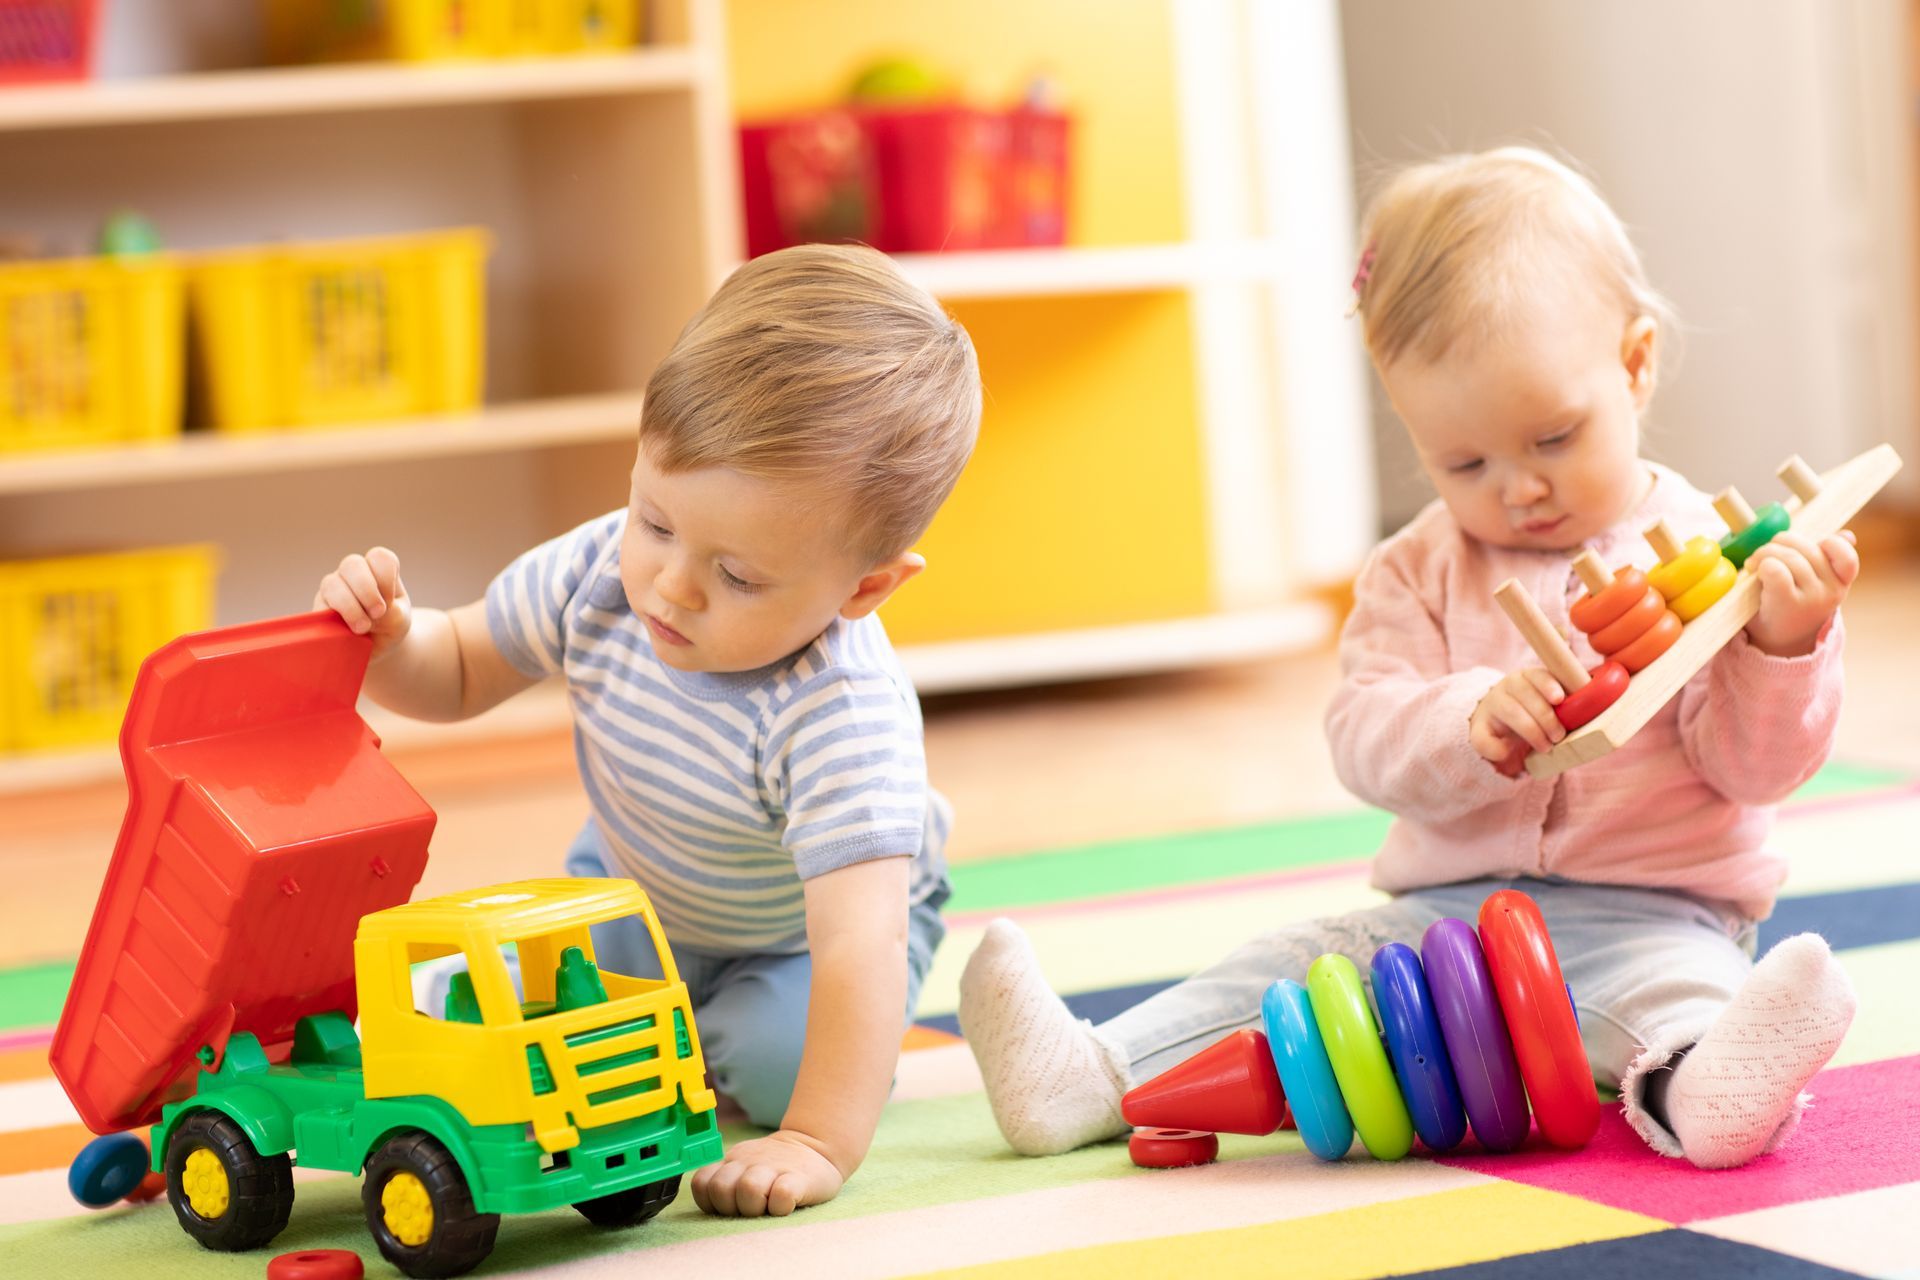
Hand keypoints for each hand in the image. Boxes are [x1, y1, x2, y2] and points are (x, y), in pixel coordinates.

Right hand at [314, 547, 411, 658]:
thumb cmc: (390, 625)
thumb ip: (389, 613)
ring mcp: (333, 587)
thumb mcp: (398, 619)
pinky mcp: (319, 607)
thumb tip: (365, 616)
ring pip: (332, 584)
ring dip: (350, 607)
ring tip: (363, 628)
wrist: (377, 645)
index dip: (386, 578)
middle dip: (366, 589)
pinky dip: (334, 620)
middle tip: (378, 613)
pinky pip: (319, 608)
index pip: (379, 557)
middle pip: (352, 564)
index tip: (391, 600)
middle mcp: (352, 573)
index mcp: (376, 569)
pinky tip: (346, 632)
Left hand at [690, 1130, 842, 1216]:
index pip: (701, 1183)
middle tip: (750, 1208)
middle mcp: (748, 1162)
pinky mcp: (799, 1179)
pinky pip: (782, 1196)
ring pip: (748, 1190)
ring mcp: (773, 1168)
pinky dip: (780, 1206)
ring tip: (768, 1206)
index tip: (728, 1206)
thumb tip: (709, 1201)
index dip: (710, 1201)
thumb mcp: (744, 1164)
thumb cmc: (774, 1168)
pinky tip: (786, 1205)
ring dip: (755, 1207)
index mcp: (732, 1161)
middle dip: (731, 1207)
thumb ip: (725, 1179)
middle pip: (721, 1189)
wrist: (816, 1146)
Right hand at [1469, 667, 1566, 776]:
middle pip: (1525, 695)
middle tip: (1558, 736)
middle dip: (1546, 717)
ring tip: (1545, 747)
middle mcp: (1507, 687)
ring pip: (1510, 711)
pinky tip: (1505, 753)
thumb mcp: (1548, 702)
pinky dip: (1495, 748)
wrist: (1498, 722)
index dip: (1548, 685)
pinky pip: (1482, 738)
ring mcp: (1491, 706)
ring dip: (1531, 731)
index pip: (1537, 675)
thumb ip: (1565, 703)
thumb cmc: (1533, 713)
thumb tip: (1586, 704)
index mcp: (1526, 677)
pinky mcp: (1478, 728)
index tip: (1559, 698)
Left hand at [1744, 531, 1856, 656]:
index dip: (1829, 544)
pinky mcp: (1788, 603)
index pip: (1847, 556)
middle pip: (1806, 548)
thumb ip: (1829, 559)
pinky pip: (1776, 569)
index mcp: (1841, 581)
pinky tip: (1755, 570)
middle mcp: (1832, 590)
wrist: (1777, 643)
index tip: (1808, 548)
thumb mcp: (1816, 582)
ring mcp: (1812, 598)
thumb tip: (1847, 535)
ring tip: (1754, 563)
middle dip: (1780, 542)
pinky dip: (1762, 564)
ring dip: (1764, 552)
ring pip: (1789, 556)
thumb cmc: (1793, 605)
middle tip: (1764, 553)